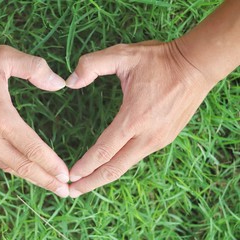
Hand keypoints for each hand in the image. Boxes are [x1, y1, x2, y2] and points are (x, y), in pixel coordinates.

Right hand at [0, 44, 69, 196]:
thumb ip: (36, 69)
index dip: (51, 164)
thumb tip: (60, 84)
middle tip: (65, 192)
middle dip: (46, 180)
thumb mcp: (4, 57)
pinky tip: (21, 168)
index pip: (33, 149)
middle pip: (23, 166)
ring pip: (8, 167)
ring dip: (30, 176)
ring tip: (48, 184)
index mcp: (0, 118)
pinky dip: (11, 166)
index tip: (66, 177)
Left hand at [66, 40, 214, 197]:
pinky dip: (119, 166)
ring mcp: (158, 140)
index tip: (69, 176)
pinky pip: (136, 157)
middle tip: (71, 193)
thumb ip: (92, 65)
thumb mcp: (123, 54)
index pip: (103, 150)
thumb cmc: (159, 60)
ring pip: (126, 166)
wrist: (196, 66)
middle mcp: (147, 136)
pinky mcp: (165, 139)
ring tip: (87, 183)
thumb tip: (69, 82)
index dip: (84, 165)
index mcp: (134, 118)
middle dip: (91, 183)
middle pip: (114, 168)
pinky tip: (108, 166)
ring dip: (104, 176)